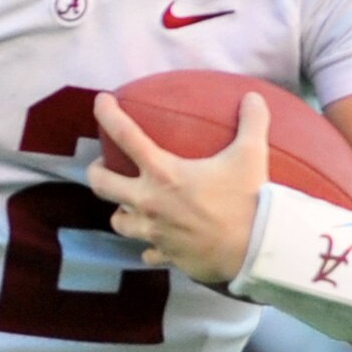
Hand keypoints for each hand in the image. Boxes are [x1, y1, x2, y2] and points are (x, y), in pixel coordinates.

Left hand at [89, 92, 265, 287]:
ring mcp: (154, 232)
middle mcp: (150, 202)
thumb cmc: (248, 199)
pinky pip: (148, 252)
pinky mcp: (167, 254)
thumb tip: (253, 97)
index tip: (102, 101)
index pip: (125, 135)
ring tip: (128, 205)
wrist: (255, 248)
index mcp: (164, 172)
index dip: (107, 114)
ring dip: (120, 211)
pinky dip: (149, 246)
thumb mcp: (252, 154)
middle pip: (101, 184)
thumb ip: (251, 121)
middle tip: (104, 165)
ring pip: (118, 223)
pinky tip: (156, 244)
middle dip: (96, 172)